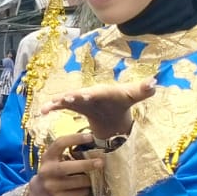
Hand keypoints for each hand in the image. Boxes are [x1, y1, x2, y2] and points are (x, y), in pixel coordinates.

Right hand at [22, 133, 101, 195]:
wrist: (36, 195)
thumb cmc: (52, 174)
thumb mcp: (53, 161)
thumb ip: (68, 155)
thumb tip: (95, 147)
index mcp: (47, 158)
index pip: (59, 144)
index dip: (75, 138)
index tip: (91, 136)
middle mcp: (47, 171)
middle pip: (68, 167)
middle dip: (87, 164)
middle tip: (101, 162)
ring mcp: (52, 186)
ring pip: (79, 182)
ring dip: (90, 180)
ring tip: (95, 178)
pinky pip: (80, 193)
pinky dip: (87, 190)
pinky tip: (87, 189)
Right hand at [38, 78, 155, 141]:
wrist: (112, 108)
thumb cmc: (122, 100)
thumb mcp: (133, 96)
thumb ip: (143, 90)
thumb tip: (154, 82)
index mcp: (102, 91)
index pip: (96, 92)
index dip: (91, 94)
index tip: (85, 95)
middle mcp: (87, 92)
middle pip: (77, 94)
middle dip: (70, 96)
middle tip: (64, 98)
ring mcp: (78, 98)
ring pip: (65, 99)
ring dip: (57, 102)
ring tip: (47, 107)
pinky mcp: (73, 105)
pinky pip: (60, 106)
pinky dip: (52, 107)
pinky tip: (42, 112)